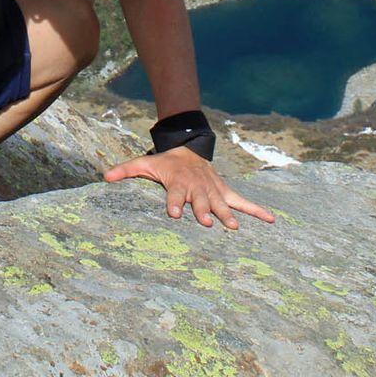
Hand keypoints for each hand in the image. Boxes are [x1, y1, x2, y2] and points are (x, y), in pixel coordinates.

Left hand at [102, 146, 275, 229]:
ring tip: (234, 228)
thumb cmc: (164, 163)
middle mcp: (197, 187)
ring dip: (227, 214)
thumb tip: (104, 176)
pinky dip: (257, 210)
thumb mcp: (143, 164)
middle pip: (200, 200)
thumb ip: (125, 170)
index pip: (174, 193)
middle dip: (203, 210)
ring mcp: (213, 189)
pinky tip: (271, 219)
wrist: (188, 149)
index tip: (174, 213)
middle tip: (206, 221)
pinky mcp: (225, 192)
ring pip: (221, 202)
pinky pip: (243, 201)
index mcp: (177, 182)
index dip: (174, 202)